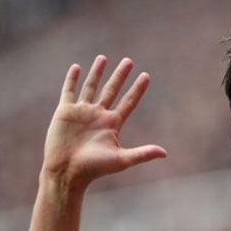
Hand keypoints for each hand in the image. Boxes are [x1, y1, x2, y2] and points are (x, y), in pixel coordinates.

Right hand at [41, 56, 166, 190]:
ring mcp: (82, 112)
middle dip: (120, 75)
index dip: (138, 89)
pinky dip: (72, 79)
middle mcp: (99, 115)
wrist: (67, 172)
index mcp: (113, 124)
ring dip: (97, 73)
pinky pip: (69, 91)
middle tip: (129, 61)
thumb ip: (143, 154)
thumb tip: (165, 153)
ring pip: (91, 87)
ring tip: (104, 58)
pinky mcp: (65, 112)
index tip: (146, 76)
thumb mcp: (121, 160)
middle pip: (112, 90)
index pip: (129, 102)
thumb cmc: (95, 169)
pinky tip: (77, 67)